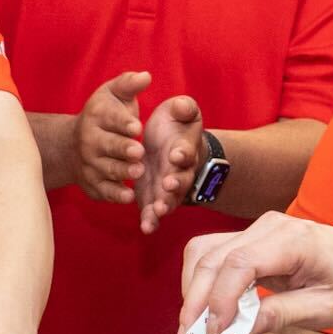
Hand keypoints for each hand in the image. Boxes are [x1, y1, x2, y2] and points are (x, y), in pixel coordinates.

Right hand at [63, 70, 151, 204]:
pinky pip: (104, 191)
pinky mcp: (92, 184)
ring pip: (107, 169)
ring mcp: (90, 164)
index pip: (111, 119)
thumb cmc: (103, 115)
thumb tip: (146, 76)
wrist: (71, 146)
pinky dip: (115, 195)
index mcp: (97, 116)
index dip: (123, 123)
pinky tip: (129, 197)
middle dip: (122, 149)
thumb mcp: (113, 94)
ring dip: (122, 171)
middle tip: (138, 152)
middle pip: (107, 146)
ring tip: (138, 172)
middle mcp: (90, 141)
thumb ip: (129, 84)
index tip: (137, 128)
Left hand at [132, 93, 207, 232]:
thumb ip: (184, 107)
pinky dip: (152, 220)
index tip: (176, 154)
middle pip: (182, 179)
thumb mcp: (181, 111)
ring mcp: (168, 188)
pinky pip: (155, 212)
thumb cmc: (177, 127)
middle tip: (168, 184)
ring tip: (158, 210)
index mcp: (185, 148)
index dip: (183, 152)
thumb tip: (181, 105)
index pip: (186, 151)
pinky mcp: (155, 198)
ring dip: (165, 204)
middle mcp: (180, 171)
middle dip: (176, 182)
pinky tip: (146, 228)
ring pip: (170, 199)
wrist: (170, 146)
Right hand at [177, 210, 332, 333]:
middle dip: (196, 300)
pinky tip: (205, 309)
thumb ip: (283, 315)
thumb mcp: (327, 309)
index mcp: (294, 241)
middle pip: (212, 257)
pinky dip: (201, 282)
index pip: (240, 263)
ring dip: (193, 290)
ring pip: (203, 252)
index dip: (220, 299)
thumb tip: (241, 330)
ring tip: (194, 327)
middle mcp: (269, 226)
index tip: (214, 333)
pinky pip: (211, 253)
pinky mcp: (248, 236)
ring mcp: (256, 227)